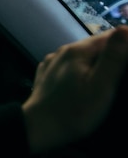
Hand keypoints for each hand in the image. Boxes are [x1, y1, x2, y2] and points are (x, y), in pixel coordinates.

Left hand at [22, 26, 127, 153]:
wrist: (37, 129)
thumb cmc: (74, 111)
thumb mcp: (101, 86)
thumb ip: (114, 57)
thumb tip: (126, 28)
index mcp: (78, 51)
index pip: (110, 36)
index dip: (126, 45)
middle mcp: (63, 51)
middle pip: (96, 45)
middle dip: (114, 53)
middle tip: (123, 74)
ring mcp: (53, 62)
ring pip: (83, 55)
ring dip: (98, 62)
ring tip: (109, 79)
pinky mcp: (47, 74)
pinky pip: (70, 65)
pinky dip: (82, 70)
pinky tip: (86, 83)